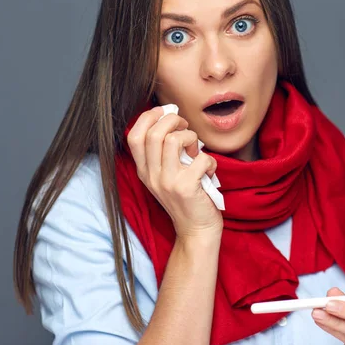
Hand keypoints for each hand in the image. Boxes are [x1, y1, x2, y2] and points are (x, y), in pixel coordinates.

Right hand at [126, 106, 222, 239]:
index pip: (133, 136)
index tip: (165, 112)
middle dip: (174, 121)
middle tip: (186, 128)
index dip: (148, 118)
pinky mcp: (186, 187)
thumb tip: (174, 120)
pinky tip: (210, 170)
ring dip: (191, 137)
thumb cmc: (186, 199)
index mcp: (144, 171)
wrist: (196, 231)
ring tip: (195, 150)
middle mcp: (152, 176)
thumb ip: (164, 154)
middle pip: (154, 133)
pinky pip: (200, 158)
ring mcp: (167, 182)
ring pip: (173, 140)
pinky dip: (210, 161)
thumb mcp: (166, 176)